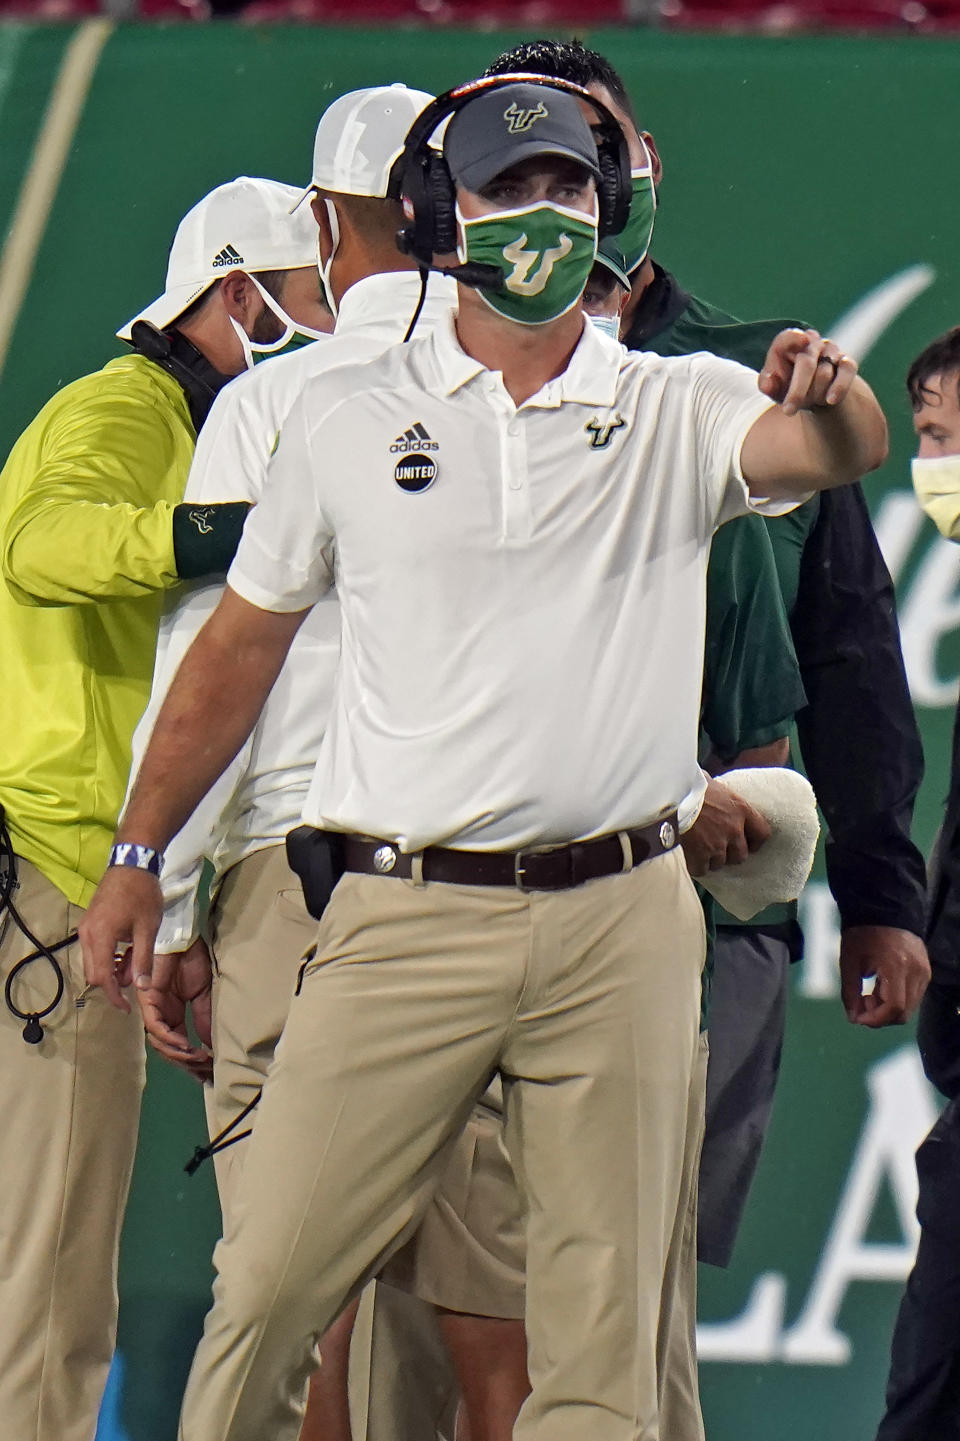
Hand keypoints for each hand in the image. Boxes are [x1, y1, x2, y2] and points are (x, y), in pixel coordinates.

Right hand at [78, 866, 163, 1011]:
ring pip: (91, 962)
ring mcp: (85, 928)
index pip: (101, 977)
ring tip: (133, 964)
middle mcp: (86, 935)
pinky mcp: (88, 922)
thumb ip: (143, 959)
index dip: (113, 996)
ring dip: (110, 970)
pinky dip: (106, 957)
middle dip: (112, 983)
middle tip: (134, 982)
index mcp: (100, 937)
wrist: (132, 863)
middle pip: (92, 973)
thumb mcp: (148, 929)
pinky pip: (92, 949)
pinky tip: (125, 952)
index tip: (126, 1008)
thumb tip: (141, 988)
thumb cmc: (143, 894)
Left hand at [137, 938, 213, 1081]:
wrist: (185, 938)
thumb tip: (208, 1044)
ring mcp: (152, 1008)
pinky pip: (156, 1027)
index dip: (190, 1059)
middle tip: (204, 1069)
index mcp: (171, 1013)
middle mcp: (159, 1014)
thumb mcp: (203, 994)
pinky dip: (171, 1039)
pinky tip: (187, 1045)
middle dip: (184, 1062)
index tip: (207, 1069)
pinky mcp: (148, 1000)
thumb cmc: (193, 960)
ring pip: (159, 1042)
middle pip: (166, 1048)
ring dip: (179, 1053)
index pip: (177, 1043)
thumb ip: (203, 1018)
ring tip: (198, 1058)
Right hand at [681, 778, 771, 876]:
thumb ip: (718, 792)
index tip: (748, 843)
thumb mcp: (711, 782)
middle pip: (741, 855)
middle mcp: (734, 830)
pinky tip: (689, 856)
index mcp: (741, 809)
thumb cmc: (688, 784)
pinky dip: (695, 865)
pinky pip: (702, 869)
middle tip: (718, 848)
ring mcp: (718, 844)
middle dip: (730, 854)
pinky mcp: (700, 855)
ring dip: (711, 859)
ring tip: (699, 849)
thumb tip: (710, 784)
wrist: (669, 796)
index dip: (755, 842)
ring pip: (720, 863)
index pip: (763, 833)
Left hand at [759, 328, 857, 416]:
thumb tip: (767, 383)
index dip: (793, 338)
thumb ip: (767, 385)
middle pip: (806, 363)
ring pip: (823, 374)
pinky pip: (845, 372)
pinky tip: (830, 400)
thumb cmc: (790, 388)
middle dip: (796, 391)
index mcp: (790, 346)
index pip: (788, 337)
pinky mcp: (847, 364)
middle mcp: (811, 344)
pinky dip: (838, 388)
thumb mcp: (775, 388)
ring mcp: (831, 352)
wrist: (817, 397)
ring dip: (814, 395)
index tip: (801, 339)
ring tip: (811, 402)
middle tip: (788, 411)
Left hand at [839, 925, 930, 1027]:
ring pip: (909, 1007)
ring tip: (869, 993)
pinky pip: (913, 996)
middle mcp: (916, 971)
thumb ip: (850, 993)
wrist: (883, 909)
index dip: (875, 1019)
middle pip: (903, 1012)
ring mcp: (924, 971)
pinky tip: (880, 987)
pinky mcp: (925, 971)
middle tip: (861, 1002)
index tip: (857, 1018)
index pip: (894, 1007)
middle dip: (880, 1016)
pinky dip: (896, 1000)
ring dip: (887, 1009)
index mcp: (896, 966)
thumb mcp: (849, 961)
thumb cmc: (863, 933)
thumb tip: (853, 1018)